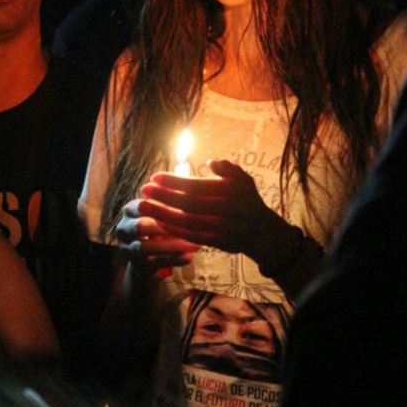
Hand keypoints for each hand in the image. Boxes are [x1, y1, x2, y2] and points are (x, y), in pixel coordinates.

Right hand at [115, 197, 199, 275]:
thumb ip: (170, 201)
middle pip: (140, 226)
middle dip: (164, 227)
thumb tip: (192, 187)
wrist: (145, 260)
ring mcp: (128, 249)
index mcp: (130, 210)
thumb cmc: (158, 227)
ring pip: (147, 247)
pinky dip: (173, 260)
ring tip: (194, 244)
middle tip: (190, 226)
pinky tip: (189, 257)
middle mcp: (124, 228)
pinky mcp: (137, 266)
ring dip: (172, 246)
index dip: (161, 206)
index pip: (142, 205)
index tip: (184, 206)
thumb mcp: (160, 213)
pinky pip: (155, 264)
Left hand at [139, 159, 282, 263]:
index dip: (174, 182)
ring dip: (163, 214)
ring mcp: (222, 228)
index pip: (196, 186)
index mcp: (230, 191)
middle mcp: (226, 210)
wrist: (262, 232)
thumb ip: (228, 168)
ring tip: (144, 206)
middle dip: (164, 197)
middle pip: (188, 204)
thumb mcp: (243, 179)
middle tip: (144, 189)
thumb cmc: (247, 199)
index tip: (154, 176)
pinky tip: (159, 222)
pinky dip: (174, 230)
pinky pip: (192, 237)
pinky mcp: (217, 243)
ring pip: (187, 222)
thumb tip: (211, 162)